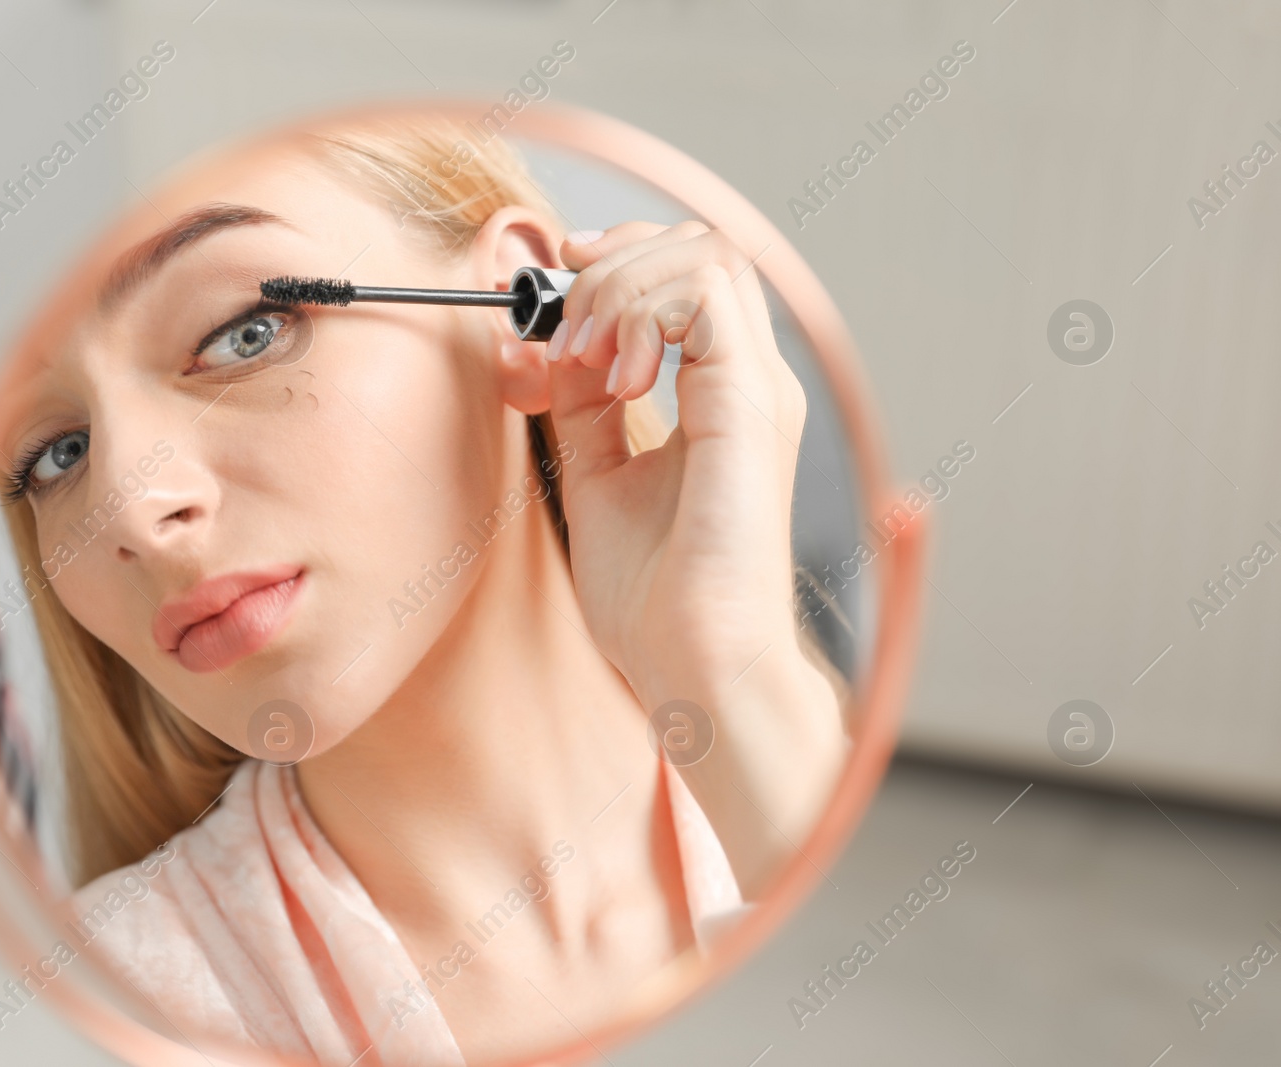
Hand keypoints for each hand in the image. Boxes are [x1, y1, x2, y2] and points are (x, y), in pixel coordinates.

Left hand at [546, 221, 844, 894]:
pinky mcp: (750, 402)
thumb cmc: (657, 599)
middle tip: (559, 328)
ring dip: (618, 287)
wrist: (694, 665)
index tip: (551, 300)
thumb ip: (582, 406)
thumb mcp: (597, 475)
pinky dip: (639, 312)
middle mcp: (749, 382)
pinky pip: (703, 293)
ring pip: (703, 254)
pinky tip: (610, 375)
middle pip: (698, 247)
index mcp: (723, 396)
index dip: (615, 264)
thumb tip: (548, 347)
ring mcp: (757, 388)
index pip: (687, 277)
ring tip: (579, 358)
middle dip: (611, 262)